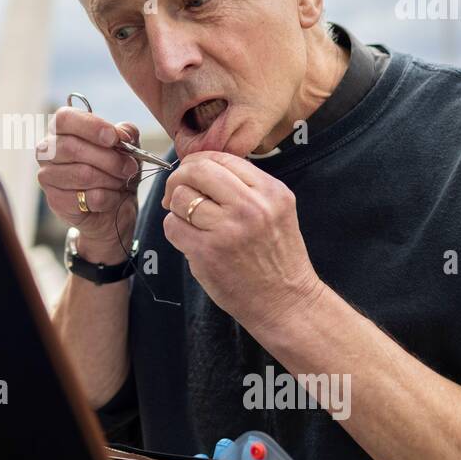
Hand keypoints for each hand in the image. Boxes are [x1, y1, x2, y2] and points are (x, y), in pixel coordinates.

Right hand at [36, 106, 141, 261]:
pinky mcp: (55, 201)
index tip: (114, 138)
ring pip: (82, 174)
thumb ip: (126, 132)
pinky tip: (112, 198)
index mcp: (61, 129)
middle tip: (130, 167)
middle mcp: (47, 150)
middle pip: (72, 148)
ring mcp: (47, 176)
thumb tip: (122, 135)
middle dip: (109, 159)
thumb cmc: (114, 168)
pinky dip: (108, 198)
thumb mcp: (127, 145)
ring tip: (121, 181)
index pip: (64, 119)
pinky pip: (86, 198)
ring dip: (110, 179)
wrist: (114, 204)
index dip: (90, 127)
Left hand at [162, 151, 323, 336]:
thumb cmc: (277, 259)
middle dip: (178, 178)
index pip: (221, 157)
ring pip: (180, 197)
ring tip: (189, 222)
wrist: (287, 303)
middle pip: (197, 170)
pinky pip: (173, 226)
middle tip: (176, 193)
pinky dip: (175, 230)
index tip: (191, 175)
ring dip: (176, 208)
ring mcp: (229, 229)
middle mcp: (252, 206)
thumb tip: (199, 169)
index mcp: (271, 191)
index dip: (197, 163)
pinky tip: (190, 239)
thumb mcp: (275, 211)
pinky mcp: (208, 252)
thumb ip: (245, 187)